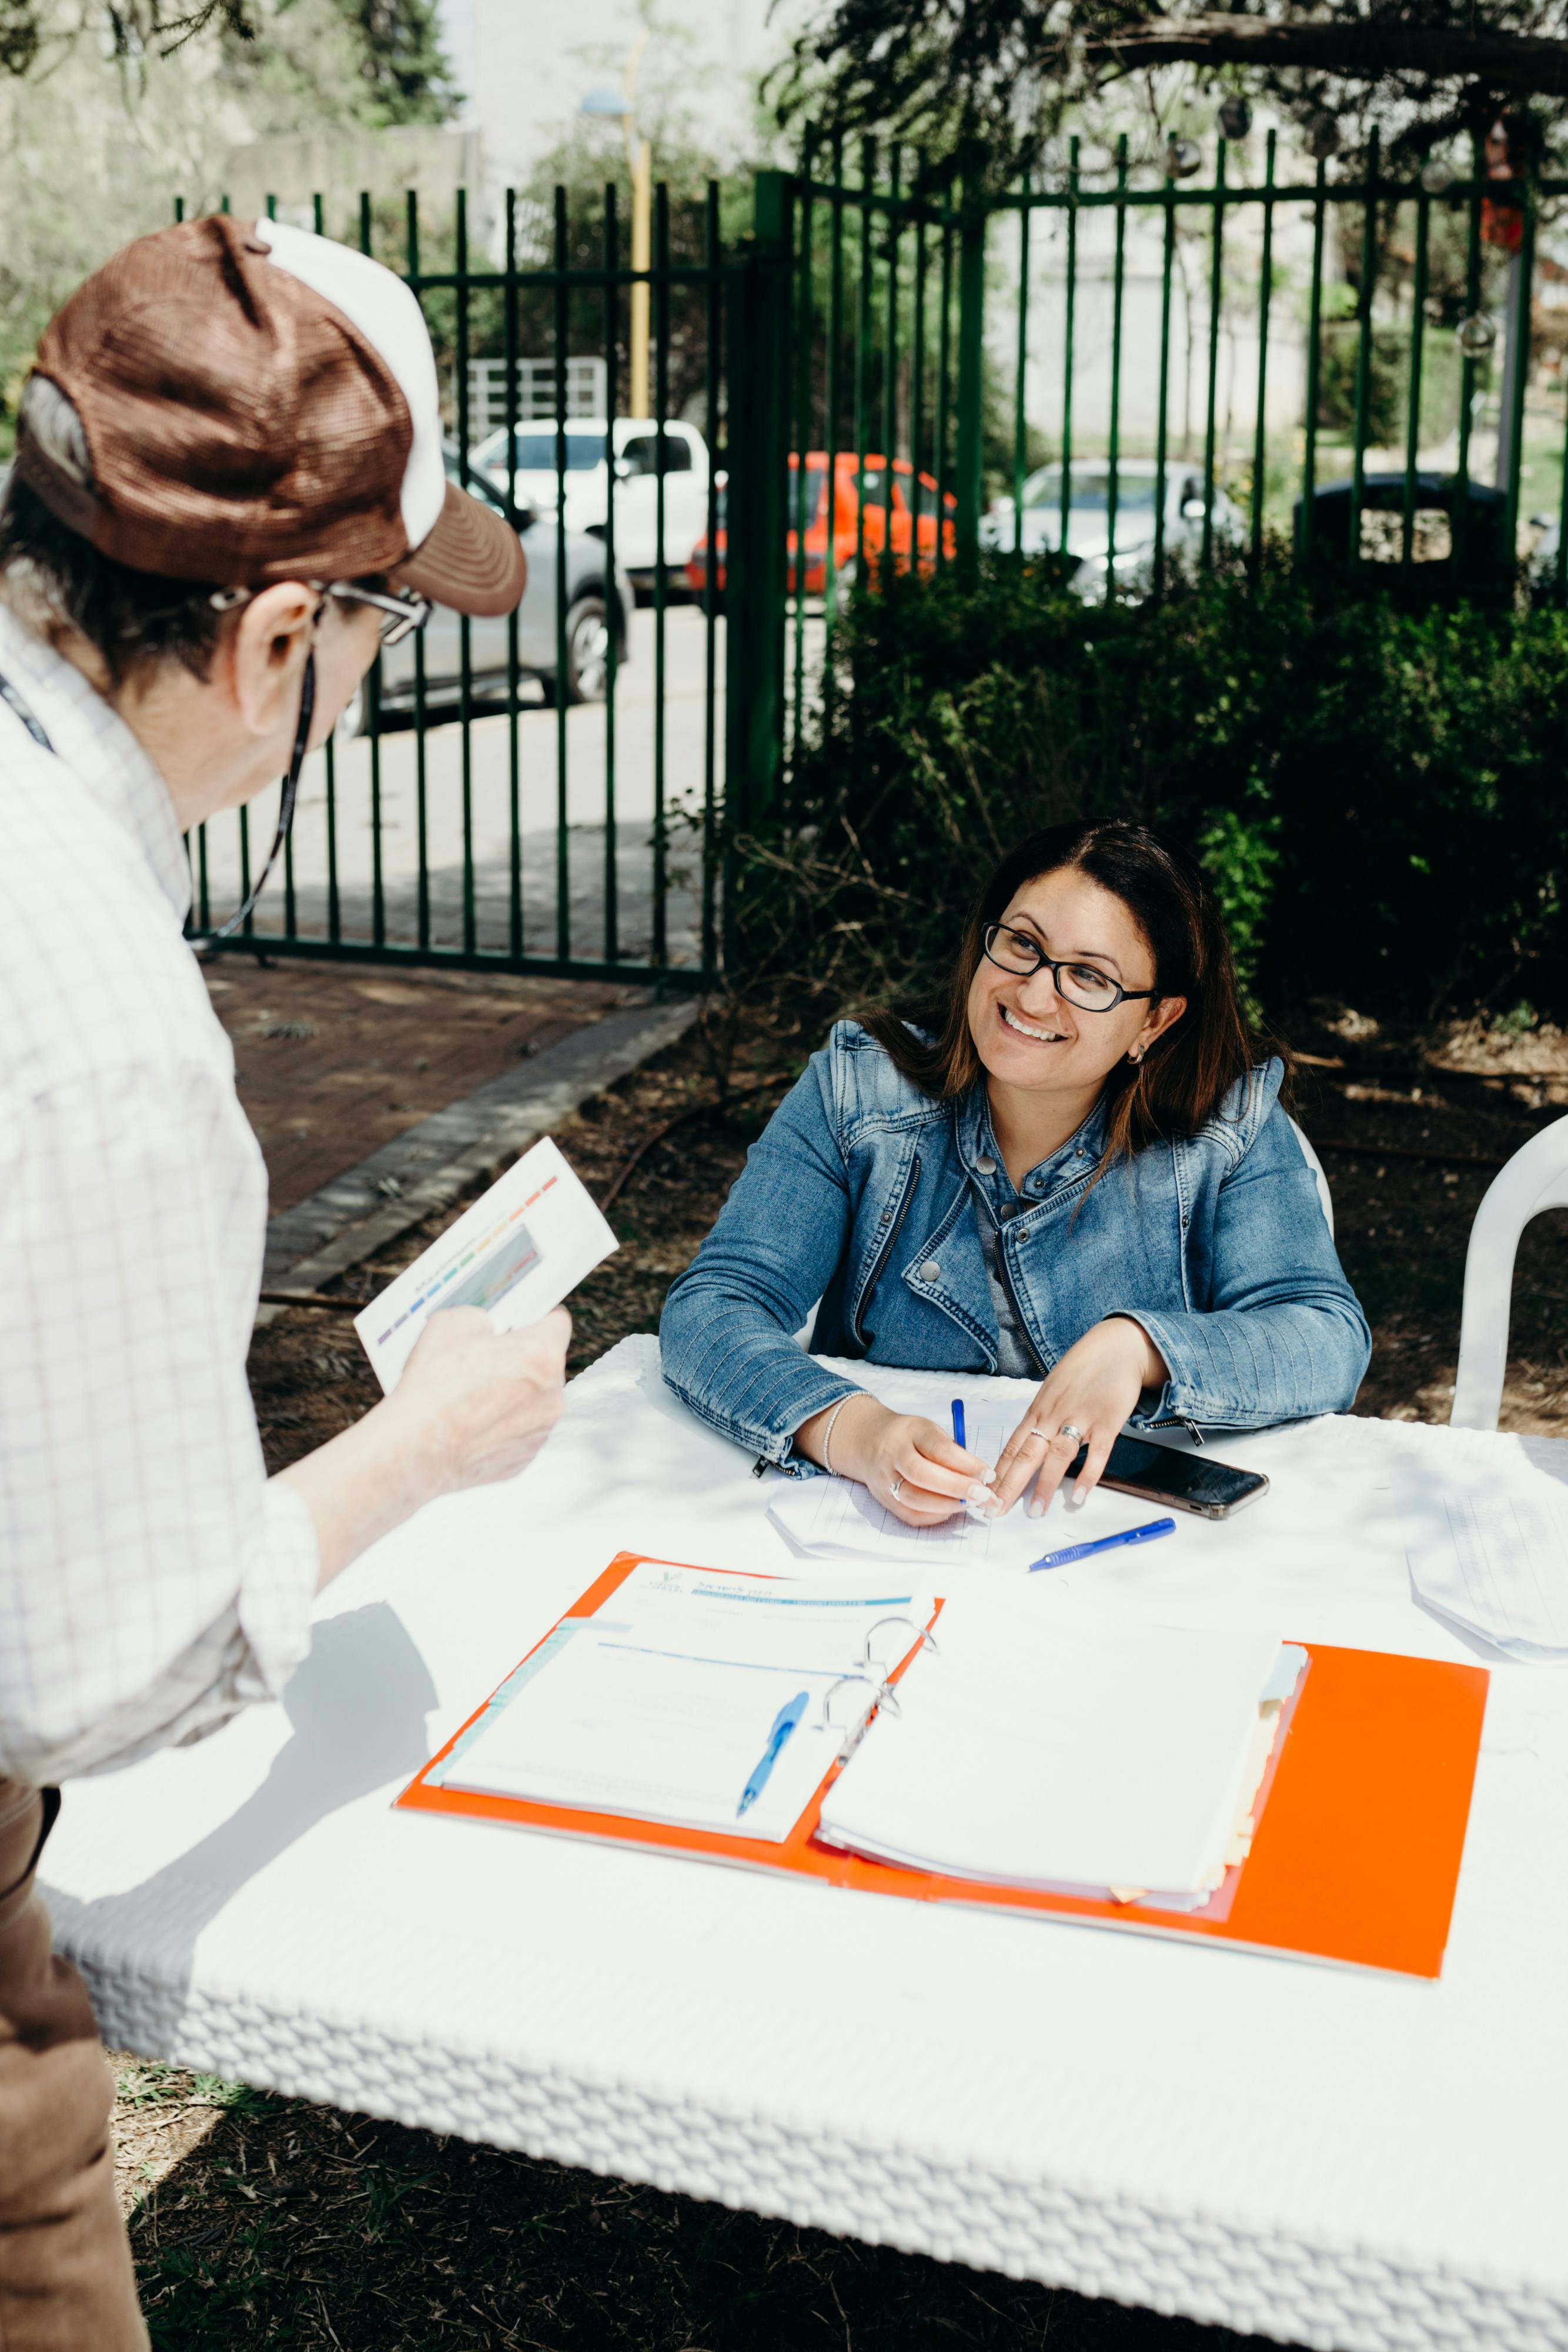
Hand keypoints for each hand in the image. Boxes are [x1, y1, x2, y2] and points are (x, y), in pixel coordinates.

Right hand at [387, 1304, 570, 1496]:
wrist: (414, 1450)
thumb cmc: (432, 1390)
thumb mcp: (451, 1324)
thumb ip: (482, 1318)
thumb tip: (488, 1327)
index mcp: (541, 1355)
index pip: (558, 1322)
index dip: (538, 1317)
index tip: (525, 1321)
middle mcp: (552, 1395)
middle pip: (545, 1365)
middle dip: (520, 1360)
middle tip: (485, 1362)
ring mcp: (541, 1431)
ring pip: (534, 1401)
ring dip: (512, 1395)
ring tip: (472, 1397)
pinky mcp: (525, 1458)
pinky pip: (520, 1431)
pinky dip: (501, 1425)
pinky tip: (472, 1423)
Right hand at [795, 1393, 992, 1528]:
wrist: (868, 1442)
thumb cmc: (910, 1438)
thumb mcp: (930, 1432)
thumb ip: (952, 1452)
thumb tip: (981, 1478)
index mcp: (910, 1432)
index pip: (939, 1448)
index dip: (967, 1463)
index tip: (989, 1474)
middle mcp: (893, 1455)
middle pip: (923, 1474)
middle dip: (958, 1487)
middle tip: (984, 1495)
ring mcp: (885, 1479)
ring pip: (914, 1498)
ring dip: (948, 1505)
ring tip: (971, 1504)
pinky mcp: (884, 1500)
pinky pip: (910, 1514)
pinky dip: (935, 1516)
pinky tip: (951, 1509)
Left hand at [989, 1317, 1167, 1517]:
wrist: (1116, 1347)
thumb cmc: (1082, 1371)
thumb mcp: (1052, 1391)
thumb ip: (1041, 1419)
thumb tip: (1025, 1448)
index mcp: (1038, 1410)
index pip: (1012, 1447)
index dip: (998, 1473)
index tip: (985, 1495)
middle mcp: (1054, 1415)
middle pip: (1027, 1454)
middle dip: (1010, 1485)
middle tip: (996, 1509)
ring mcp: (1081, 1418)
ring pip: (1058, 1455)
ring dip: (1045, 1484)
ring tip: (1036, 1510)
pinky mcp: (1107, 1421)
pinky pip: (1097, 1453)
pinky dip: (1088, 1475)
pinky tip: (1079, 1495)